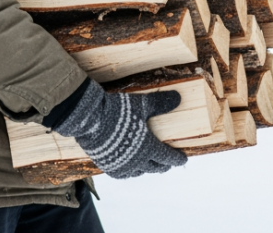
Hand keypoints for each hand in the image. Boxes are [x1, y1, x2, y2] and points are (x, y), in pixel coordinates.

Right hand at [52, 80, 186, 178]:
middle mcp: (136, 161)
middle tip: (167, 164)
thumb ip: (160, 103)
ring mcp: (121, 166)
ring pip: (138, 172)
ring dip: (146, 169)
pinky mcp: (107, 166)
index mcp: (148, 148)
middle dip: (163, 166)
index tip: (183, 159)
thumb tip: (178, 98)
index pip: (167, 157)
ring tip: (148, 165)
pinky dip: (129, 171)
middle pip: (154, 167)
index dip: (176, 159)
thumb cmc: (119, 111)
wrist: (90, 120)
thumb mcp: (142, 104)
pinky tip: (129, 167)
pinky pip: (122, 174)